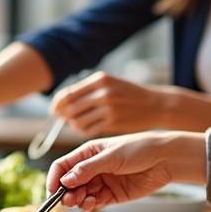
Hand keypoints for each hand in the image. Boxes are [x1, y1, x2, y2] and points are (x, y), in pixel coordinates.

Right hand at [46, 131, 205, 211]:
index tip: (52, 191)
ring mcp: (102, 182)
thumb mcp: (111, 156)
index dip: (54, 178)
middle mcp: (92, 168)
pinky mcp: (112, 195)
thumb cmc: (139, 149)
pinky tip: (94, 204)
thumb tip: (66, 180)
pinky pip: (96, 203)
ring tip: (83, 202)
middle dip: (66, 193)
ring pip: (81, 195)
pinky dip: (91, 205)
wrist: (166, 159)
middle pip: (69, 183)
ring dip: (78, 200)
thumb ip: (88, 169)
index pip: (63, 166)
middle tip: (68, 200)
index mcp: (88, 153)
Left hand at [49, 71, 181, 135]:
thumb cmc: (129, 95)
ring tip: (78, 124)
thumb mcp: (110, 84)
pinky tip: (87, 128)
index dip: (57, 104)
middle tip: (64, 120)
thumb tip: (62, 103)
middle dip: (63, 116)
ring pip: (77, 121)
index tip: (54, 110)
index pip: (68, 93)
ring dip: (73, 125)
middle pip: (70, 108)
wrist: (156, 105)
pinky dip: (83, 131)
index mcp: (100, 80)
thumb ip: (88, 91)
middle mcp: (103, 92)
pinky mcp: (113, 123)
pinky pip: (88, 130)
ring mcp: (108, 108)